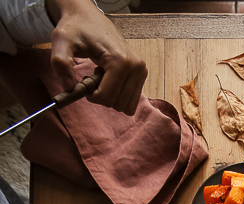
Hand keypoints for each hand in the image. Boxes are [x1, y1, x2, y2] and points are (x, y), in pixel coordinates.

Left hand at [47, 0, 147, 115]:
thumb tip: (68, 87)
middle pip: (118, 103)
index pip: (107, 97)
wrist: (88, 17)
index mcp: (120, 60)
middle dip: (102, 96)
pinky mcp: (142, 73)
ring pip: (126, 105)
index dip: (91, 95)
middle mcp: (136, 66)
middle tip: (93, 76)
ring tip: (102, 76)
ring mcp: (141, 70)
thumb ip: (60, 62)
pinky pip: (131, 100)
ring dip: (111, 96)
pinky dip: (118, 95)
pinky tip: (110, 77)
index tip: (83, 79)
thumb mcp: (62, 41)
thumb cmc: (76, 28)